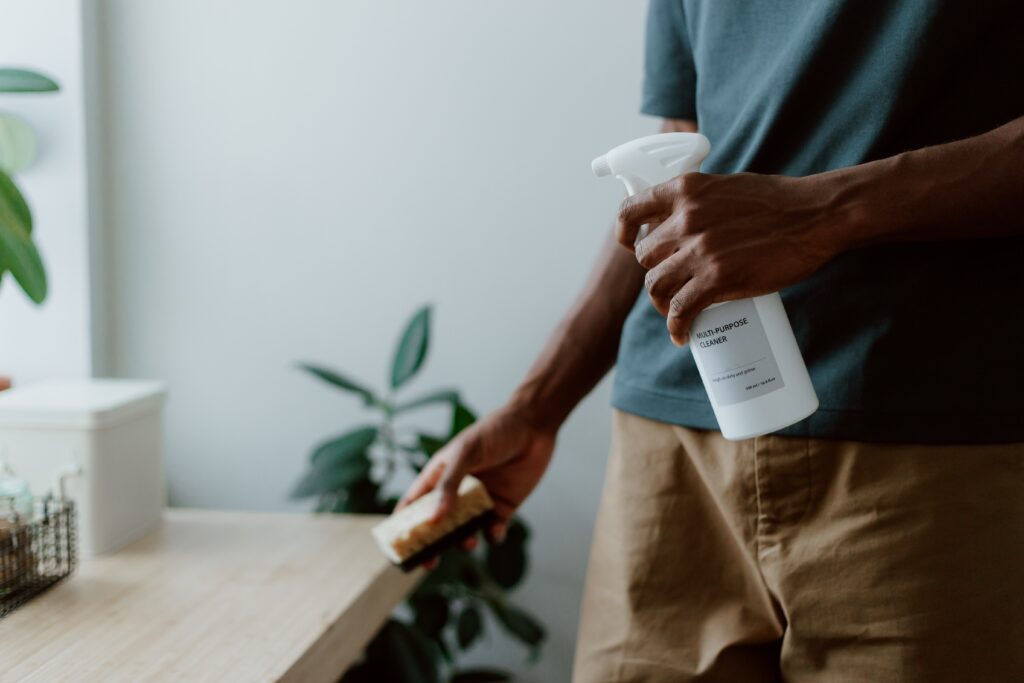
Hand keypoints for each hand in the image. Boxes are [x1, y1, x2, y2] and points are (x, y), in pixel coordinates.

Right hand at [396, 403, 555, 565]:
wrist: (534, 425)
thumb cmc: (494, 431)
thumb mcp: (466, 453)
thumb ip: (449, 485)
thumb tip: (433, 520)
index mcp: (439, 476)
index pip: (414, 505)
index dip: (403, 526)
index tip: (397, 547)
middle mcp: (457, 492)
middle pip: (437, 526)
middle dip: (432, 545)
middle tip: (429, 562)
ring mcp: (479, 501)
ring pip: (464, 532)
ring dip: (463, 541)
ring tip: (468, 541)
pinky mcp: (503, 508)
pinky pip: (493, 531)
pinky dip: (493, 536)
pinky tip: (494, 531)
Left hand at [617, 172, 844, 344]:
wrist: (815, 216)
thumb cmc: (777, 201)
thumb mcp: (725, 187)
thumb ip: (697, 203)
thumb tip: (678, 222)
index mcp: (685, 190)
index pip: (630, 211)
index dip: (625, 233)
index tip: (629, 246)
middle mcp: (686, 218)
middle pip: (645, 257)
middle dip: (655, 271)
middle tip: (671, 282)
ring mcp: (700, 250)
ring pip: (656, 285)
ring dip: (661, 303)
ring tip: (674, 311)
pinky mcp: (717, 279)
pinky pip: (680, 310)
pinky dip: (677, 327)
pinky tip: (682, 335)